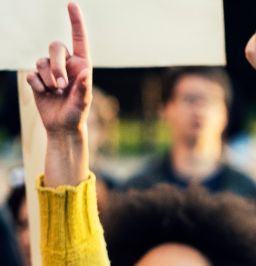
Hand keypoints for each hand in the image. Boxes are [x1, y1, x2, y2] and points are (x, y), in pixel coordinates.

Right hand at [27, 3, 90, 137]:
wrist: (62, 126)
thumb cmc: (76, 114)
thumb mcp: (82, 103)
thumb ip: (84, 89)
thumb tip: (86, 73)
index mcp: (81, 65)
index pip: (78, 38)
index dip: (75, 21)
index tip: (71, 4)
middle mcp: (66, 64)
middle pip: (54, 47)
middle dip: (56, 66)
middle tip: (61, 86)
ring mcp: (50, 70)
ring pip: (41, 60)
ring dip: (47, 77)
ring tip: (55, 92)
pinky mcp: (37, 78)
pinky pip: (31, 73)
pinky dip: (37, 85)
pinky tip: (45, 94)